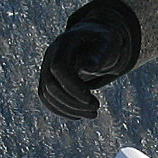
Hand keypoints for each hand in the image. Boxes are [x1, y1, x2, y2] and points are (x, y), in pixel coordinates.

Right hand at [38, 1, 138, 118]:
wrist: (96, 42)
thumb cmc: (105, 43)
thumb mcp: (110, 44)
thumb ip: (101, 54)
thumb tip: (88, 67)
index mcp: (65, 43)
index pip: (59, 67)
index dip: (72, 86)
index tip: (91, 101)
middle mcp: (51, 54)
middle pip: (50, 84)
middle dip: (72, 101)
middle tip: (96, 109)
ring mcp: (46, 67)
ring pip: (47, 95)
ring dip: (69, 109)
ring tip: (93, 114)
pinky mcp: (48, 80)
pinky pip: (47, 99)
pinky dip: (62, 110)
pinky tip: (80, 115)